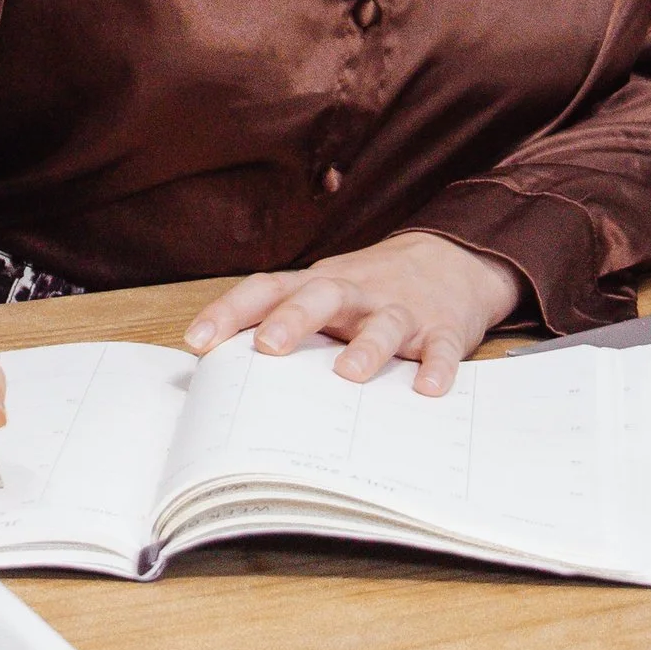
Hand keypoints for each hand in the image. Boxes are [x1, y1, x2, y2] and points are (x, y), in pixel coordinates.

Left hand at [182, 230, 519, 398]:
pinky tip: (428, 389)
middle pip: (322, 295)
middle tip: (268, 347)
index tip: (198, 343)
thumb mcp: (324, 295)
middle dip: (293, 319)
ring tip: (348, 374)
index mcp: (319, 285)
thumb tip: (217, 372)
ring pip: (384, 323)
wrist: (452, 259)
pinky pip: (442, 347)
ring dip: (367, 347)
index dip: (230, 312)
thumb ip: (282, 323)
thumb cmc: (369, 290)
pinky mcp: (443, 329)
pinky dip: (438, 367)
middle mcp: (356, 293)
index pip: (267, 289)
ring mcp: (402, 309)